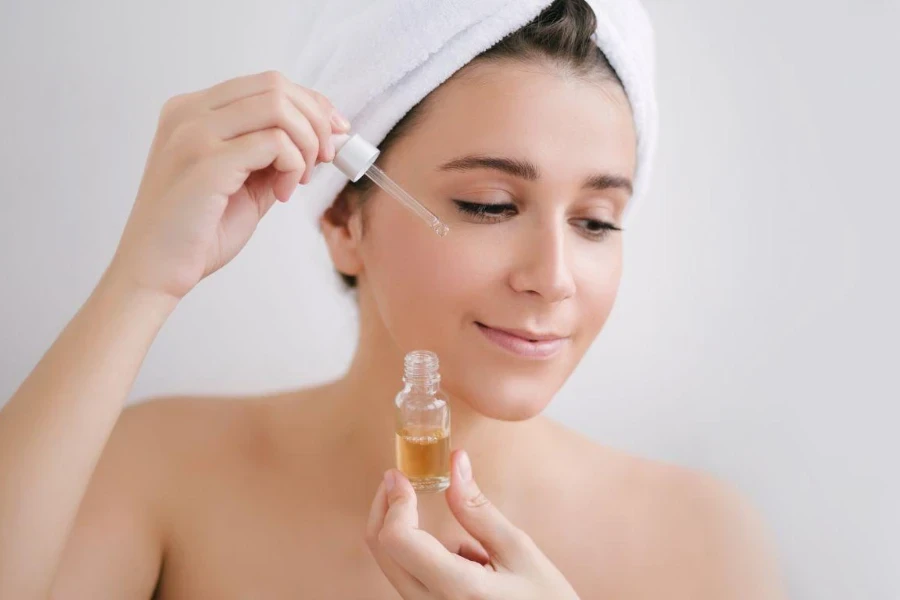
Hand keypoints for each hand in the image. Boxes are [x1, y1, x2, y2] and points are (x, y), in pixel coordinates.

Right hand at [108, 70, 350, 299]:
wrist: (155, 271)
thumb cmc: (196, 233)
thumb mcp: (245, 184)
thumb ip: (275, 156)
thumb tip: (325, 137)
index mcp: (193, 111)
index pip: (266, 85)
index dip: (311, 105)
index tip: (334, 133)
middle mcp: (189, 112)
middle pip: (276, 86)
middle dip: (316, 121)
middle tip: (323, 159)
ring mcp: (193, 133)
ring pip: (278, 107)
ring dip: (306, 144)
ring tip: (298, 181)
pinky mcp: (205, 162)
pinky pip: (274, 142)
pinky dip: (292, 166)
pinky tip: (281, 194)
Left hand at [366, 450, 579, 599]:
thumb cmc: (544, 599)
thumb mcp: (517, 549)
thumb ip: (477, 508)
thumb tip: (455, 462)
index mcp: (457, 587)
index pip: (398, 539)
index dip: (394, 501)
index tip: (399, 475)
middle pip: (383, 551)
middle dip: (385, 509)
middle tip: (398, 480)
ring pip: (393, 565)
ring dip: (405, 533)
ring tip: (464, 538)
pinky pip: (410, 578)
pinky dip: (421, 555)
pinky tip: (466, 560)